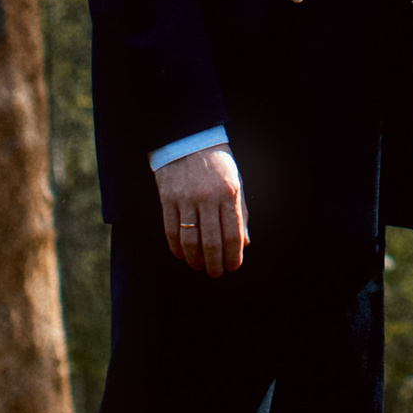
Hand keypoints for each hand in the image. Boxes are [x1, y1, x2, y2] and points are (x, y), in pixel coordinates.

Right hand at [156, 143, 249, 276]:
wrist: (189, 139)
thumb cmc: (217, 163)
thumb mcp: (236, 182)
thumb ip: (241, 213)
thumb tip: (245, 243)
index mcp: (229, 193)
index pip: (232, 234)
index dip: (233, 256)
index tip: (233, 267)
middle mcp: (208, 197)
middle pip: (212, 242)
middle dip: (215, 263)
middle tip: (216, 273)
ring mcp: (186, 198)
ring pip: (190, 240)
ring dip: (195, 259)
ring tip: (199, 266)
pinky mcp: (167, 199)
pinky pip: (171, 230)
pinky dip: (176, 247)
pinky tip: (181, 254)